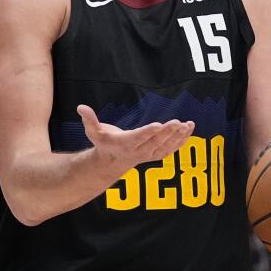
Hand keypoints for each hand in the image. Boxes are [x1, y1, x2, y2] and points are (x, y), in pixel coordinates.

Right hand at [77, 104, 194, 170]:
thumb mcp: (93, 132)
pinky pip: (171, 148)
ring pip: (166, 146)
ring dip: (179, 136)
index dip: (148, 132)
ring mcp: (149, 154)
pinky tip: (189, 129)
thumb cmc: (103, 143)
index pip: (138, 138)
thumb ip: (89, 120)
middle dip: (168, 132)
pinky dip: (181, 140)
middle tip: (178, 122)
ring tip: (188, 124)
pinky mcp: (156, 154)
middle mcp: (139, 151)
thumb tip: (80, 107)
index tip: (158, 125)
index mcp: (125, 144)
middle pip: (155, 141)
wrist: (111, 163)